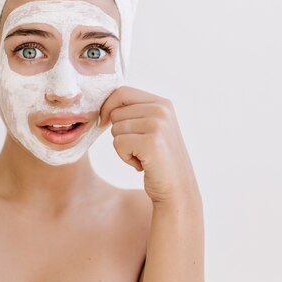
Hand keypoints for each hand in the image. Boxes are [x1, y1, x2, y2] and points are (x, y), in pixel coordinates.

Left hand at [100, 86, 197, 202]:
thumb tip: (104, 106)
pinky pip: (118, 143)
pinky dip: (125, 157)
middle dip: (119, 133)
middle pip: (116, 112)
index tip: (105, 123)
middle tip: (138, 148)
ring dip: (123, 147)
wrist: (178, 189)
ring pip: (115, 129)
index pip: (122, 92)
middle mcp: (162, 110)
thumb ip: (135, 112)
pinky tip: (142, 164)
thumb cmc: (159, 160)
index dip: (107, 107)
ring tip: (142, 156)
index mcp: (162, 103)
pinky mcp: (151, 142)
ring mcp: (158, 125)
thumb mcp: (152, 128)